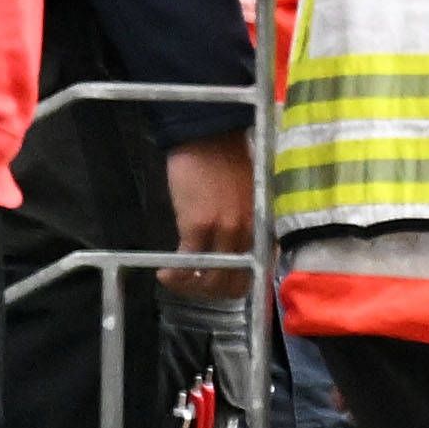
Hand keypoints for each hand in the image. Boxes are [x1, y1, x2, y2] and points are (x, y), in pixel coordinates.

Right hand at [161, 128, 256, 298]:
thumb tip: (235, 252)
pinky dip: (176, 275)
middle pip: (233, 284)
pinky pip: (188, 262)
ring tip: (174, 279)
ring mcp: (224, 230)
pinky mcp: (198, 225)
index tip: (215, 284)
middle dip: (210, 292)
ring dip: (190, 287)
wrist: (207, 134)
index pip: (257, 273)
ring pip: (211, 279)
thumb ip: (247, 224)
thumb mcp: (249, 198)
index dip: (234, 286)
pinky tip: (165, 272)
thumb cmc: (226, 160)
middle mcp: (249, 232)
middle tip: (191, 285)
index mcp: (264, 226)